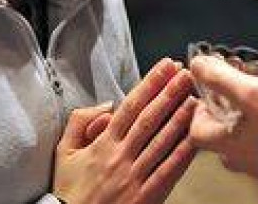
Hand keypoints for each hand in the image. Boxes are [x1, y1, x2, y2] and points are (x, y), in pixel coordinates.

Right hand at [52, 58, 197, 203]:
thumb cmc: (68, 190)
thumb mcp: (63, 152)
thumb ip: (80, 122)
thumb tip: (106, 104)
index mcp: (103, 143)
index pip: (130, 106)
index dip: (150, 84)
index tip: (166, 67)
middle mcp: (120, 157)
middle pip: (149, 119)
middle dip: (169, 94)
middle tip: (186, 74)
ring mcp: (134, 177)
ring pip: (161, 142)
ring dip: (180, 119)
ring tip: (194, 98)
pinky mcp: (145, 197)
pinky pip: (167, 172)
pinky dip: (182, 154)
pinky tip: (195, 139)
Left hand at [189, 56, 257, 177]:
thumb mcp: (252, 92)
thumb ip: (221, 78)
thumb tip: (197, 64)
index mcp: (228, 144)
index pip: (197, 131)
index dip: (199, 108)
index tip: (210, 90)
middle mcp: (242, 159)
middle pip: (221, 134)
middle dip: (226, 110)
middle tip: (237, 89)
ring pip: (244, 138)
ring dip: (248, 117)